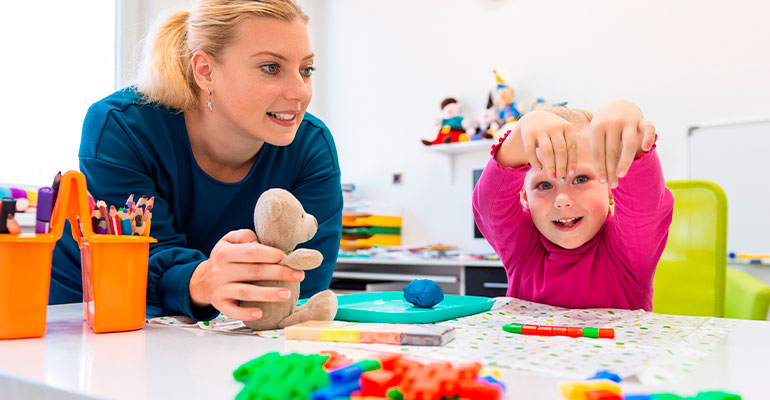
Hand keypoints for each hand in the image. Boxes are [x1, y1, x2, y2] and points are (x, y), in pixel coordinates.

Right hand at [189, 229, 304, 320]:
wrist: (202, 281)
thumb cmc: (224, 259)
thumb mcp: (228, 241)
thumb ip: (244, 237)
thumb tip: (261, 242)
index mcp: (224, 253)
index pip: (252, 252)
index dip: (271, 254)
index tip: (287, 257)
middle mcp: (221, 271)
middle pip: (254, 271)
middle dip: (279, 273)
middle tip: (299, 275)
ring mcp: (220, 289)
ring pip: (246, 292)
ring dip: (268, 294)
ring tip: (287, 294)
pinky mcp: (220, 305)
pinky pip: (233, 311)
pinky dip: (246, 313)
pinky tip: (261, 313)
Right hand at [518, 110, 578, 179]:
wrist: (534, 118)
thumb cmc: (553, 133)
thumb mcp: (564, 135)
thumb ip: (568, 149)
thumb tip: (570, 173)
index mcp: (567, 127)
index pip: (571, 147)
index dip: (571, 162)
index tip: (570, 174)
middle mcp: (554, 126)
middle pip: (560, 151)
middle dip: (561, 167)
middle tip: (561, 180)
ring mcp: (540, 129)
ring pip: (547, 151)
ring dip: (550, 166)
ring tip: (552, 177)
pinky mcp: (528, 133)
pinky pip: (531, 151)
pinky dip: (535, 161)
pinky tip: (539, 168)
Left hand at [589, 100, 655, 187]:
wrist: (616, 105)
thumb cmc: (604, 128)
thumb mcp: (596, 136)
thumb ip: (599, 152)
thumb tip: (602, 179)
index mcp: (597, 127)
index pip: (598, 152)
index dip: (600, 168)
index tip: (602, 182)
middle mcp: (612, 123)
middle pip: (612, 151)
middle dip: (612, 170)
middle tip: (612, 185)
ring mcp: (628, 120)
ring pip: (628, 143)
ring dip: (625, 161)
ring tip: (622, 175)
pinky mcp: (642, 120)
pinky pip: (648, 128)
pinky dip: (648, 137)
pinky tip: (646, 148)